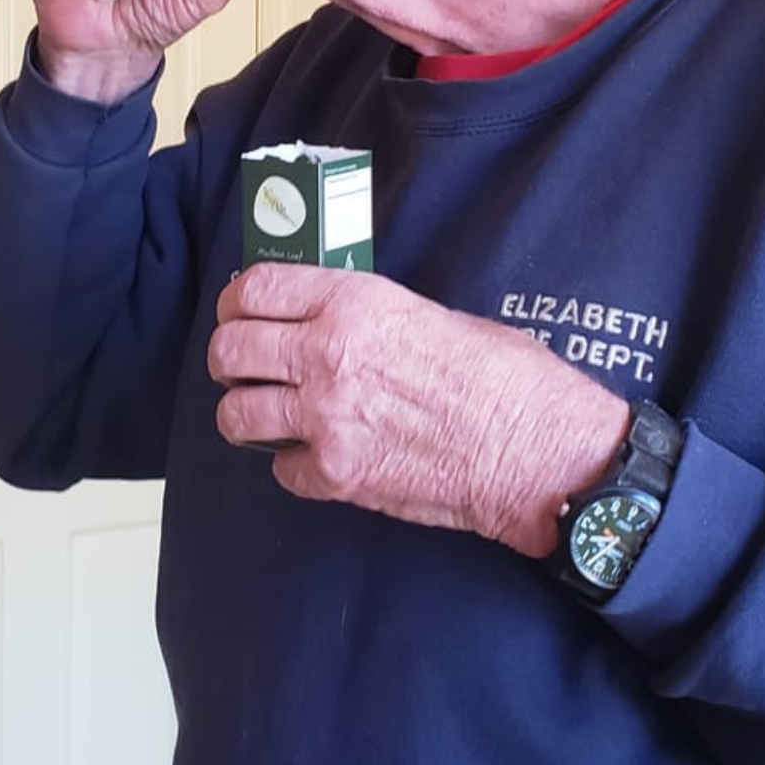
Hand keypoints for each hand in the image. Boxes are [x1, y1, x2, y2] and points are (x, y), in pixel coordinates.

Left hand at [208, 263, 629, 555]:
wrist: (535, 448)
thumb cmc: (504, 377)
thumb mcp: (431, 313)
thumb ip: (367, 317)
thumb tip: (331, 324)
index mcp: (353, 303)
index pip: (255, 290)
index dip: (236, 303)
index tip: (238, 314)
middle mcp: (327, 354)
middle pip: (229, 351)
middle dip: (229, 361)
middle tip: (244, 370)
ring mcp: (326, 418)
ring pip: (236, 416)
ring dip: (247, 415)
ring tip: (267, 417)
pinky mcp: (337, 475)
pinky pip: (281, 470)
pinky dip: (294, 466)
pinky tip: (319, 458)